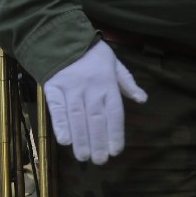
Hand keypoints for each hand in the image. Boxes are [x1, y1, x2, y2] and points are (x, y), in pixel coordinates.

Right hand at [43, 41, 148, 164]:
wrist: (61, 35)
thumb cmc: (91, 53)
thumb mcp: (114, 63)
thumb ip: (127, 82)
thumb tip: (143, 99)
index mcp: (107, 83)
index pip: (114, 113)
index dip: (115, 133)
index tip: (115, 151)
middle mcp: (91, 87)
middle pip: (95, 119)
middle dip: (98, 142)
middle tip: (99, 161)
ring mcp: (71, 88)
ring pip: (77, 117)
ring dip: (81, 139)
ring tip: (83, 157)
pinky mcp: (52, 87)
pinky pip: (57, 108)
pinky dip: (60, 125)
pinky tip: (65, 140)